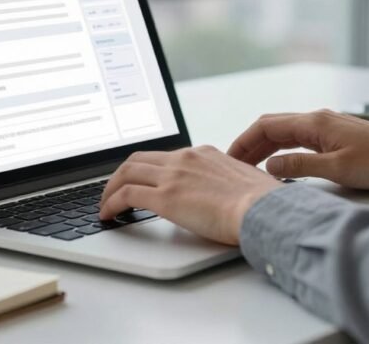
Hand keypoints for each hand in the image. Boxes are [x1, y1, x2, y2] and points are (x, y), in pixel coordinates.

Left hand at [98, 146, 282, 244]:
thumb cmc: (261, 203)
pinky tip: (108, 214)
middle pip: (138, 159)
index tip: (139, 180)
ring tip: (105, 205)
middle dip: (120, 175)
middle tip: (113, 190)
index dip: (145, 169)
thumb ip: (223, 182)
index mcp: (203, 154)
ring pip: (127, 172)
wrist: (263, 209)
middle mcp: (185, 158)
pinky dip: (111, 203)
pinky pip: (127, 194)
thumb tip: (221, 196)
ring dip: (111, 188)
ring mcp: (173, 175)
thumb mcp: (241, 182)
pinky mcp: (166, 197)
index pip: (164, 156)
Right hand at [227, 110, 368, 188]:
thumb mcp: (337, 170)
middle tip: (232, 164)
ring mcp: (326, 126)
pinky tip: (279, 165)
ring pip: (284, 133)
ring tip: (249, 167)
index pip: (267, 126)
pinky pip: (298, 139)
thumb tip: (270, 167)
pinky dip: (282, 150)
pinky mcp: (334, 136)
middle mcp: (317, 119)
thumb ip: (300, 167)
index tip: (229, 158)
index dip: (244, 141)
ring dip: (264, 147)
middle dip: (249, 144)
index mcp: (314, 123)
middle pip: (272, 127)